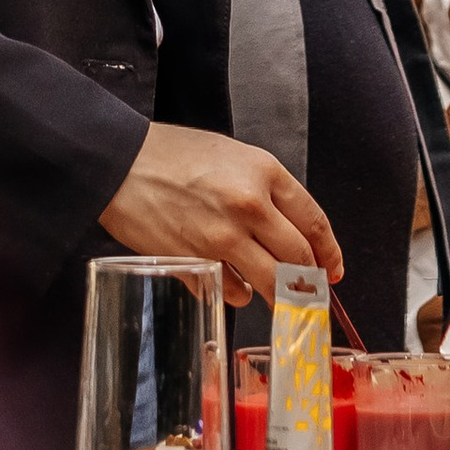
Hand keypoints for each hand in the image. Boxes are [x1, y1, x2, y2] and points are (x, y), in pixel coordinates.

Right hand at [101, 122, 342, 306]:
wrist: (119, 162)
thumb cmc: (172, 155)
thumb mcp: (232, 155)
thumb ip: (265, 190)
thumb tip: (291, 232)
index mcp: (264, 172)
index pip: (314, 223)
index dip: (329, 254)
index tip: (331, 270)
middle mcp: (250, 205)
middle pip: (299, 260)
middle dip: (308, 282)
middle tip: (308, 292)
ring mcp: (222, 237)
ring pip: (271, 283)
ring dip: (276, 294)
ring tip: (272, 294)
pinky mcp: (196, 261)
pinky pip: (232, 292)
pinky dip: (236, 293)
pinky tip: (228, 281)